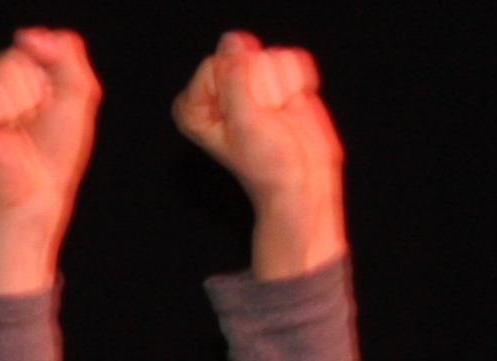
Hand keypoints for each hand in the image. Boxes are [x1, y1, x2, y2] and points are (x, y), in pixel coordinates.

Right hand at [0, 30, 99, 242]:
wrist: (34, 193)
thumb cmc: (53, 151)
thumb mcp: (77, 90)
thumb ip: (66, 52)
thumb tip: (25, 35)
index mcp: (12, 67)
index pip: (35, 44)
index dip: (50, 81)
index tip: (46, 111)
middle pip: (18, 56)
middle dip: (35, 93)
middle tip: (29, 125)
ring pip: (3, 69)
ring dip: (20, 106)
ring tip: (13, 130)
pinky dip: (0, 114)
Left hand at [172, 31, 345, 279]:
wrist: (301, 183)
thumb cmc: (267, 164)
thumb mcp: (244, 123)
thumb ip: (233, 80)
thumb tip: (232, 42)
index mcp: (195, 104)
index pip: (218, 65)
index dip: (242, 91)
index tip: (249, 123)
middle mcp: (218, 90)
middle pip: (247, 58)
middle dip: (265, 91)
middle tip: (268, 122)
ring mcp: (250, 81)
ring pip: (273, 57)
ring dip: (284, 90)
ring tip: (279, 118)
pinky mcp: (278, 78)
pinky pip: (294, 59)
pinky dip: (300, 84)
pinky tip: (292, 108)